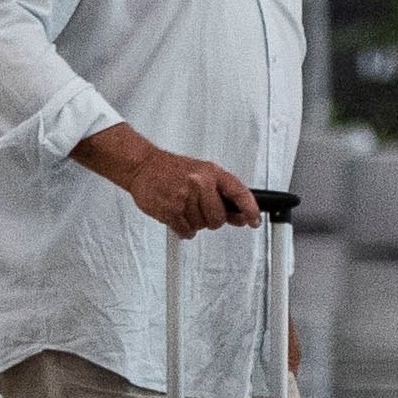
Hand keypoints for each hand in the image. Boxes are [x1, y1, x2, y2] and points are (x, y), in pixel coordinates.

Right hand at [88, 125, 259, 236]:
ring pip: (202, 226)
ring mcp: (184, 197)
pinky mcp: (170, 210)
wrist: (142, 166)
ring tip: (184, 208)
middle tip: (201, 211)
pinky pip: (186, 231)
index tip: (254, 221)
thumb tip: (240, 216)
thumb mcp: (202, 172)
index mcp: (211, 172)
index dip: (250, 209)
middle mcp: (199, 183)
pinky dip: (184, 229)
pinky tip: (177, 217)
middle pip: (218, 218)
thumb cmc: (172, 169)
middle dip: (213, 220)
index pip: (239, 192)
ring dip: (195, 223)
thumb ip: (221, 193)